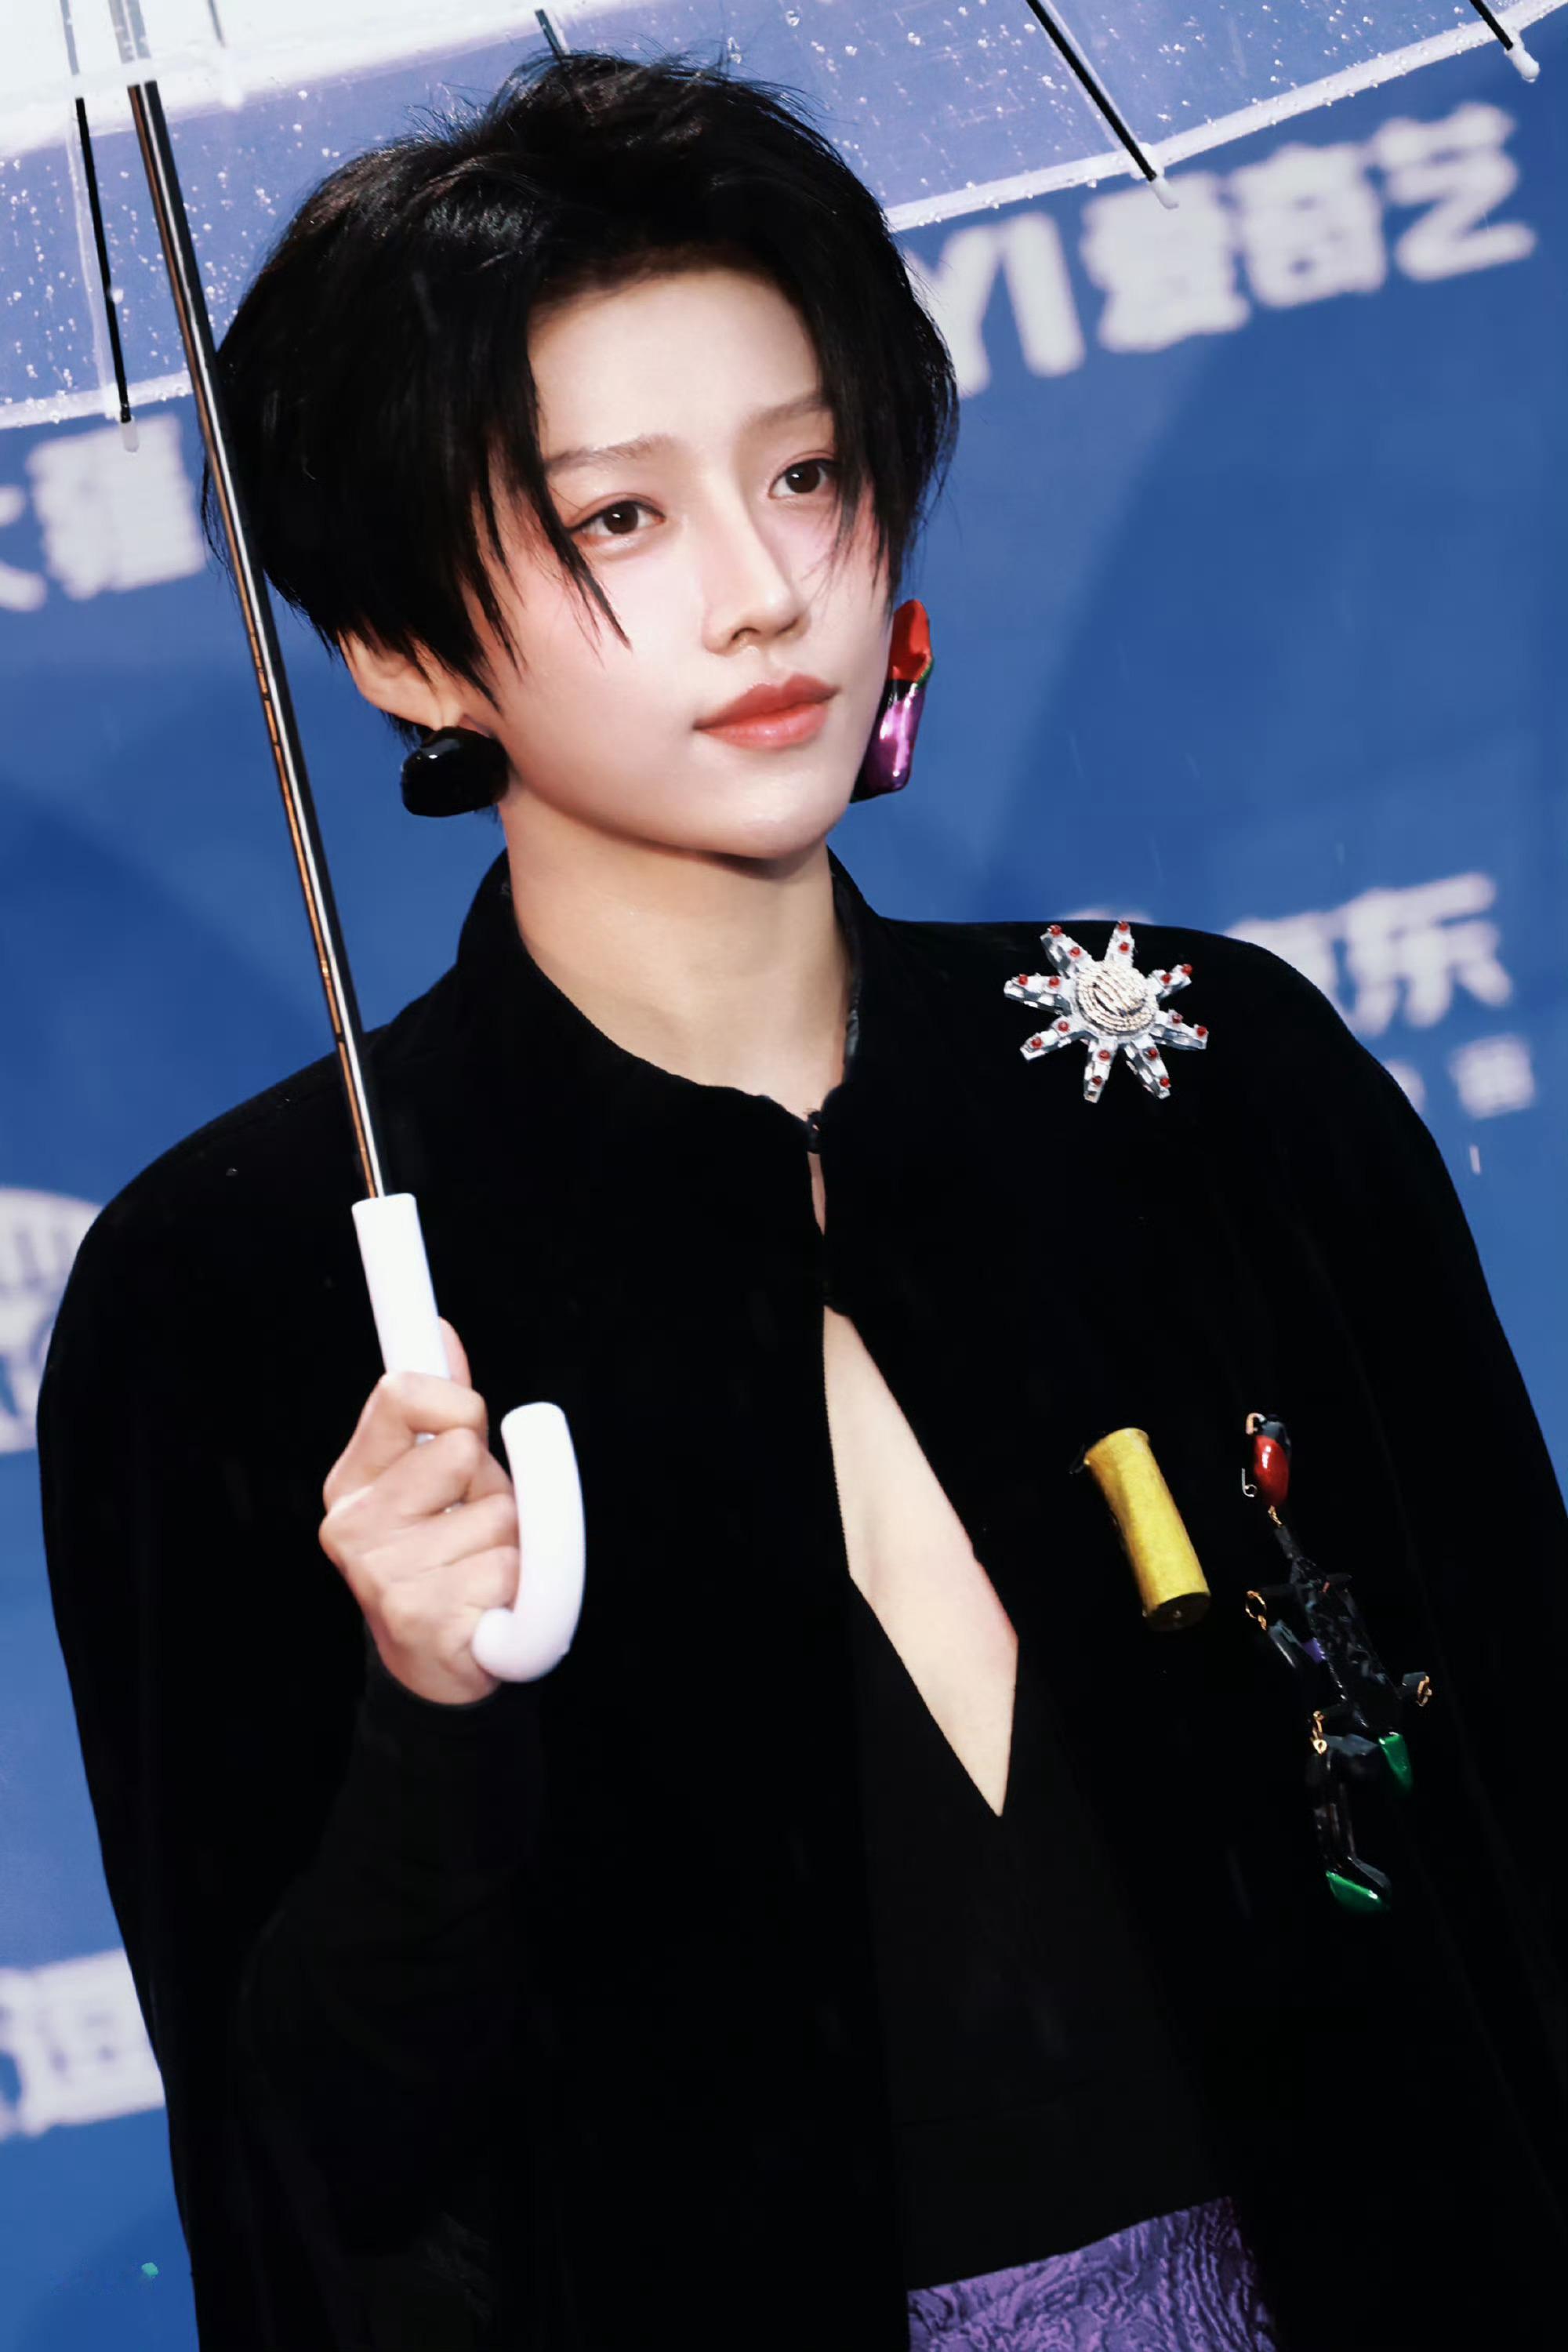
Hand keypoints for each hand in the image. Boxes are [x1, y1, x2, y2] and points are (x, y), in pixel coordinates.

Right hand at [320, 1320, 516, 1705]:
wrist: (435, 1668)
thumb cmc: (444, 1559)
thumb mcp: (434, 1481)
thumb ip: (438, 1413)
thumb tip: (438, 1332)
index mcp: (353, 1482)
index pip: (400, 1395)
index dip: (454, 1400)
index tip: (469, 1423)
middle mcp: (355, 1525)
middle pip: (463, 1452)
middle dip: (491, 1485)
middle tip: (473, 1525)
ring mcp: (382, 1574)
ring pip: (499, 1513)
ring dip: (510, 1541)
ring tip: (478, 1570)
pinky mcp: (421, 1618)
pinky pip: (510, 1568)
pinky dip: (516, 1587)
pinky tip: (483, 1608)